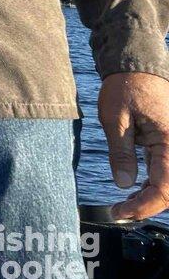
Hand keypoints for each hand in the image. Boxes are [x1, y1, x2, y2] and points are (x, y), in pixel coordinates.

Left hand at [100, 71, 168, 220]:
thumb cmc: (124, 86)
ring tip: (124, 204)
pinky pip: (165, 170)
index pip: (165, 187)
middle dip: (148, 205)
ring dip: (150, 196)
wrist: (136, 65)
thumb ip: (121, 152)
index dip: (144, 206)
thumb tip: (123, 184)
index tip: (122, 212)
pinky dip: (152, 183)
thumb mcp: (114, 118)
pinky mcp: (167, 143)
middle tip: (120, 211)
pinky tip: (134, 190)